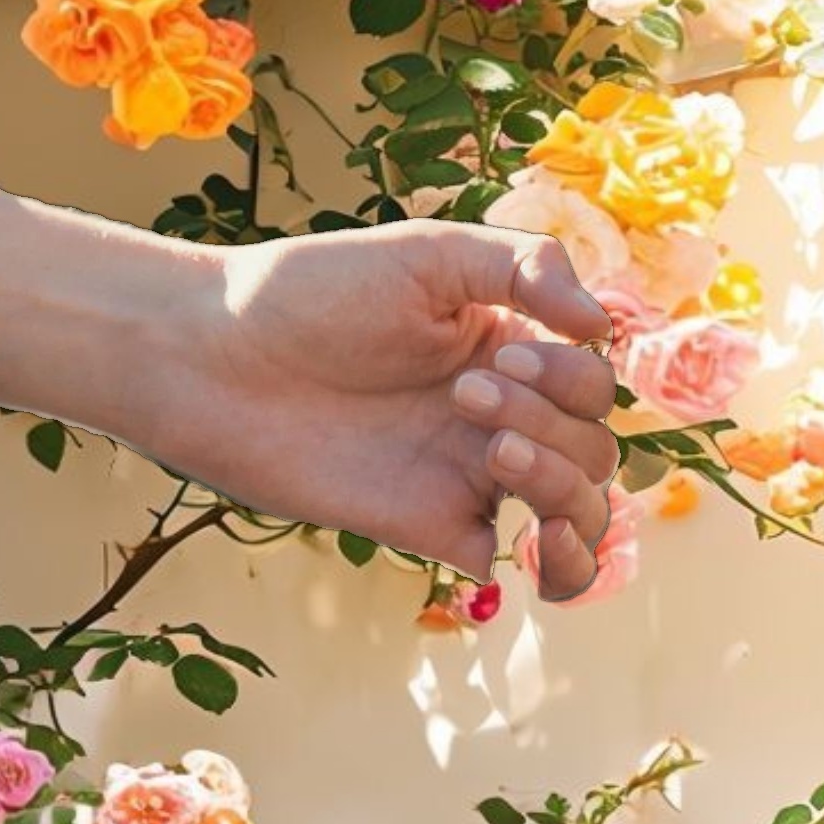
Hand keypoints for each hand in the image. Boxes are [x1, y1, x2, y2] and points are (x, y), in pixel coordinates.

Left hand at [183, 221, 623, 601]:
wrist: (218, 363)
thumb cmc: (312, 295)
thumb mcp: (430, 253)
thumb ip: (526, 266)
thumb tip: (604, 323)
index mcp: (508, 349)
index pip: (594, 383)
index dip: (571, 375)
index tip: (497, 351)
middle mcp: (501, 417)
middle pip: (596, 448)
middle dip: (552, 419)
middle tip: (463, 393)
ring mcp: (473, 480)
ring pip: (579, 510)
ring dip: (562, 485)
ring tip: (497, 452)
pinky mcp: (441, 533)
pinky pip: (531, 570)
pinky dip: (557, 567)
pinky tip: (533, 542)